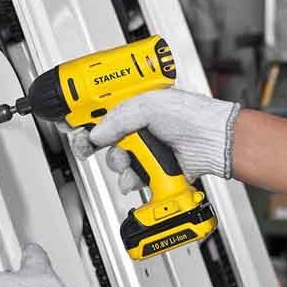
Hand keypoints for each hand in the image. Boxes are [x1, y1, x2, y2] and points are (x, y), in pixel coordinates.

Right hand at [70, 89, 239, 190]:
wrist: (213, 142)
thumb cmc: (191, 115)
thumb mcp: (149, 106)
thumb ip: (118, 119)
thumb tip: (97, 133)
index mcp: (136, 106)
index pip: (103, 112)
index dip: (86, 120)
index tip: (73, 127)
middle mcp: (140, 127)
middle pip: (106, 140)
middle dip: (103, 146)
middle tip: (95, 146)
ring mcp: (147, 149)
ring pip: (117, 161)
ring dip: (120, 164)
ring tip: (131, 160)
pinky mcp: (154, 169)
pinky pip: (131, 177)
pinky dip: (131, 179)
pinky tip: (137, 175)